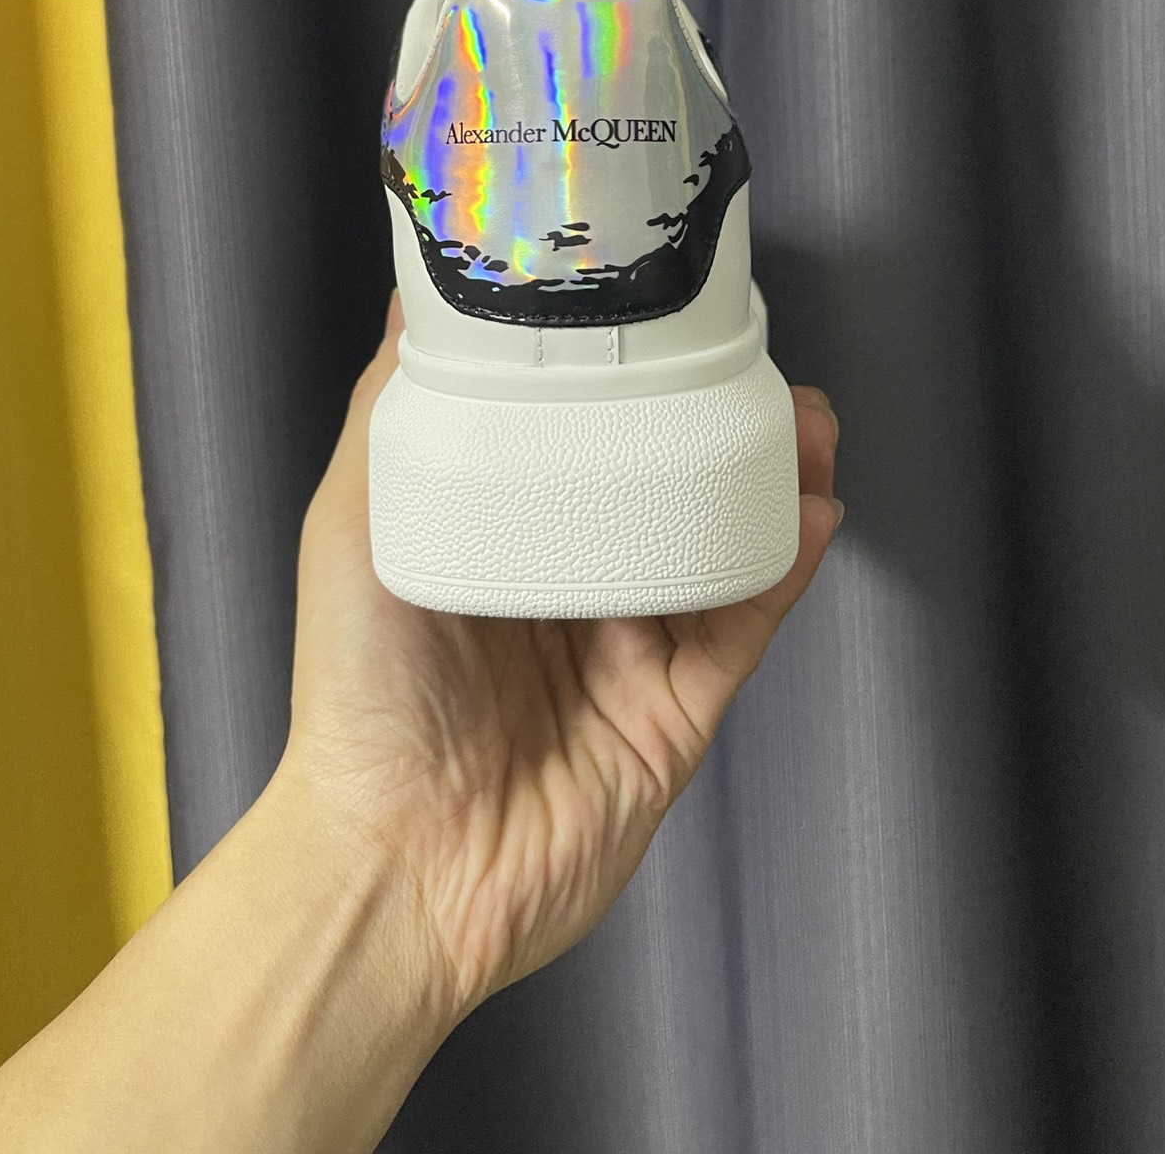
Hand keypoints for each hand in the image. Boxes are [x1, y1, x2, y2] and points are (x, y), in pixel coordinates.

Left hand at [283, 293, 842, 1019]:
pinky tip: (809, 516)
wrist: (393, 863)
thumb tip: (415, 302)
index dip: (635, 390)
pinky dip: (781, 573)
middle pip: (664, 492)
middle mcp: (570, 594)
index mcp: (501, 544)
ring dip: (769, 486)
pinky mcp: (672, 718)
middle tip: (760, 372)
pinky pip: (740, 630)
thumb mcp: (355, 525)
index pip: (583, 448)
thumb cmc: (356, 697)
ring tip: (803, 427)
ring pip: (717, 550)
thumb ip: (387, 415)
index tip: (671, 328)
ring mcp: (627, 657)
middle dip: (720, 429)